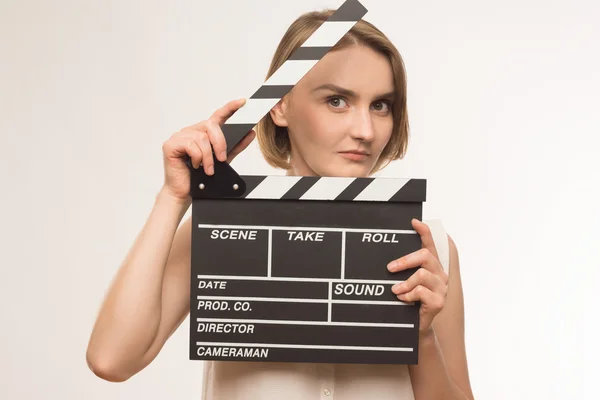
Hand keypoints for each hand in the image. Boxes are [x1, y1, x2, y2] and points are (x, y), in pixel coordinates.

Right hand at [160, 98, 255, 201]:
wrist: (184, 193)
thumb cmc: (199, 177)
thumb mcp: (222, 160)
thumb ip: (235, 146)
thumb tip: (249, 133)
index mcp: (202, 133)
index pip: (217, 116)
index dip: (230, 108)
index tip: (242, 102)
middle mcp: (191, 132)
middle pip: (210, 125)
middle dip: (220, 143)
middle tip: (222, 159)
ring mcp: (180, 137)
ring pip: (201, 138)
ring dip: (208, 156)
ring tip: (207, 169)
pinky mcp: (171, 144)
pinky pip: (190, 144)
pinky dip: (197, 157)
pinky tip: (195, 166)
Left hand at [388, 219, 447, 333]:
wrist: (415, 327)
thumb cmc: (409, 302)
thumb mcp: (405, 282)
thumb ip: (401, 270)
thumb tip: (387, 260)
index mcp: (432, 266)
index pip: (430, 244)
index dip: (424, 232)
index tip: (414, 222)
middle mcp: (440, 274)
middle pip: (426, 256)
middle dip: (405, 260)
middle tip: (390, 268)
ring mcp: (441, 288)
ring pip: (422, 274)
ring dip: (405, 282)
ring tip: (395, 290)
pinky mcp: (439, 302)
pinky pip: (421, 291)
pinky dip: (408, 295)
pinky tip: (402, 299)